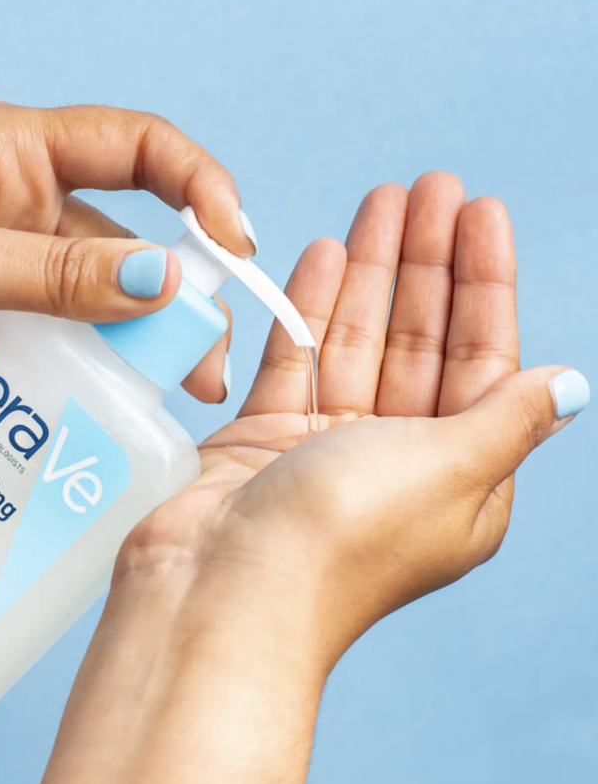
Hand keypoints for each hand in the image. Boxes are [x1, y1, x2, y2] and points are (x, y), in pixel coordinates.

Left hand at [0, 100, 252, 531]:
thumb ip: (51, 272)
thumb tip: (160, 278)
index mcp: (9, 150)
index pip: (134, 144)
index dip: (198, 184)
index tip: (233, 245)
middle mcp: (21, 200)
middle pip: (133, 233)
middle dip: (179, 288)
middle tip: (204, 355)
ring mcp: (14, 264)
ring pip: (106, 294)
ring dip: (143, 338)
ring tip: (173, 390)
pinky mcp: (3, 316)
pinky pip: (70, 335)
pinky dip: (97, 364)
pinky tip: (112, 400)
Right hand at [24, 173, 587, 783]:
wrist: (220, 596)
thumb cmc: (337, 543)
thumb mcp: (446, 470)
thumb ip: (505, 419)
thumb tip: (568, 385)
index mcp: (458, 481)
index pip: (484, 362)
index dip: (485, 283)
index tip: (480, 213)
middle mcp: (396, 463)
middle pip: (419, 342)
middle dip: (426, 263)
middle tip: (428, 188)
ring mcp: (326, 450)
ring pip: (356, 343)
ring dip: (369, 272)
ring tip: (380, 202)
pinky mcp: (266, 442)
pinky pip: (296, 362)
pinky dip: (308, 312)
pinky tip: (322, 258)